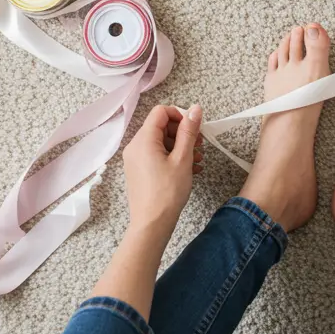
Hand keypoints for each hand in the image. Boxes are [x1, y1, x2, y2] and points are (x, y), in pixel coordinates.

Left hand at [123, 104, 202, 236]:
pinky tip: (189, 169)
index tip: (195, 129)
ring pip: (161, 142)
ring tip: (197, 160)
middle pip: (161, 126)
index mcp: (143, 140)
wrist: (152, 225)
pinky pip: (156, 155)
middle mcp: (135, 146)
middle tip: (200, 145)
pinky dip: (172, 157)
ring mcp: (135, 160)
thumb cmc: (168, 192)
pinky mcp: (139, 171)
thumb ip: (189, 131)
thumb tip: (195, 108)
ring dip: (181, 146)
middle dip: (182, 133)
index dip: (180, 115)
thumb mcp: (182, 158)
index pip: (161, 112)